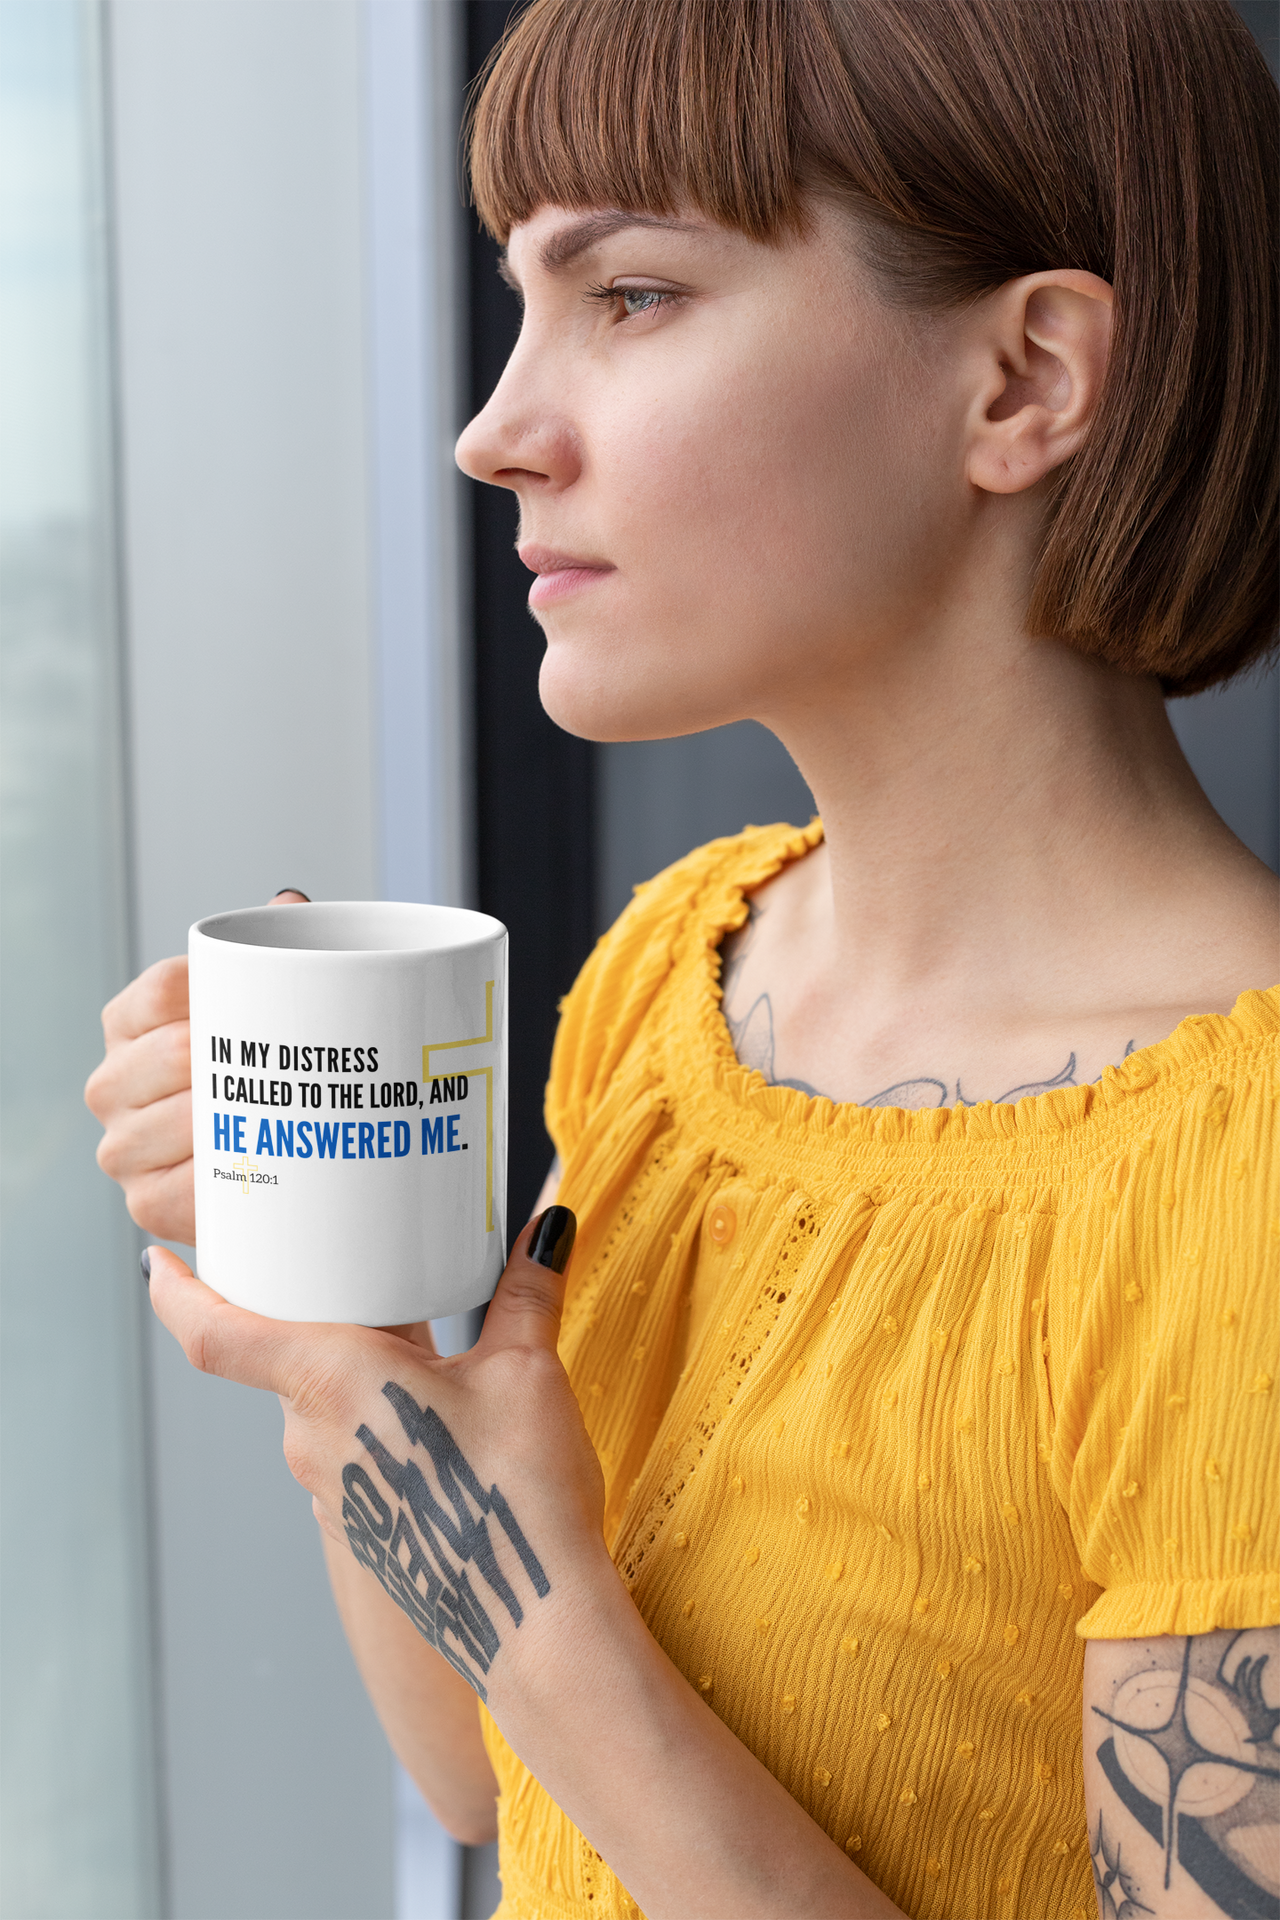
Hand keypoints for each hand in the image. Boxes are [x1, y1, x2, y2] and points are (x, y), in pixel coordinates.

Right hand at [85, 890, 309, 1241]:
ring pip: (180, 1119)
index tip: (274, 1006)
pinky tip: (262, 1171)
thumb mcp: (264, 1012)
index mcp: (129, 1022)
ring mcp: (121, 1147)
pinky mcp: (144, 1203)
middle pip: (174, 1052)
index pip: (168, 988)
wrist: (266, 1168)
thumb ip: (275, 956)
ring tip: (287, 1114)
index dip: (223, 994)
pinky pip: (184, 1188)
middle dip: (235, 1060)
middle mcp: (111, 1083)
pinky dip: (226, 1179)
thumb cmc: (262, 1073)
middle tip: (295, 1065)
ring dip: (236, 1119)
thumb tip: (290, 903)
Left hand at [144, 1207, 607, 1703]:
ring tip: (415, 1336)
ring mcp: (330, 1488)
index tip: (157, 1262)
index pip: (215, 1333)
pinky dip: (372, 1414)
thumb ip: (527, 1291)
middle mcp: (310, 1436)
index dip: (177, 1293)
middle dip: (311, 1312)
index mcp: (329, 1380)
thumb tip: (547, 1228)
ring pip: (319, 1403)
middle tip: (352, 1265)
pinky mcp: (362, 1521)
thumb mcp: (528, 1370)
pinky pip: (347, 1446)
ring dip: (352, 1367)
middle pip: (278, 1357)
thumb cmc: (514, 1494)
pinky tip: (431, 1410)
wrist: (532, 1621)